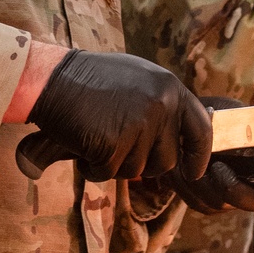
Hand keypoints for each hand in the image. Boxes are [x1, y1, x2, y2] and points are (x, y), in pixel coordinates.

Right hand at [20, 50, 211, 181]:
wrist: (52, 78)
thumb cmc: (91, 80)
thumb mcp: (139, 80)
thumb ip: (163, 104)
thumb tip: (180, 141)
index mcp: (170, 88)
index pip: (201, 130)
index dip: (199, 156)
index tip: (192, 172)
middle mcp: (161, 105)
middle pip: (167, 160)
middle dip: (143, 163)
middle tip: (118, 148)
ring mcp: (140, 124)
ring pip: (137, 170)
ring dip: (115, 164)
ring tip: (97, 138)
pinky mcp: (115, 143)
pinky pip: (109, 173)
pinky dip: (93, 168)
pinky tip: (83, 145)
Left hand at [157, 97, 253, 214]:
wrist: (178, 126)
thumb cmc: (212, 117)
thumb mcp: (232, 113)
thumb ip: (249, 126)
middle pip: (252, 201)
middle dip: (230, 188)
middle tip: (215, 167)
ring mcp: (232, 195)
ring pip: (220, 204)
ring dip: (200, 183)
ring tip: (188, 160)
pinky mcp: (208, 202)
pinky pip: (199, 205)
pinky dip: (185, 187)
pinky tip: (178, 168)